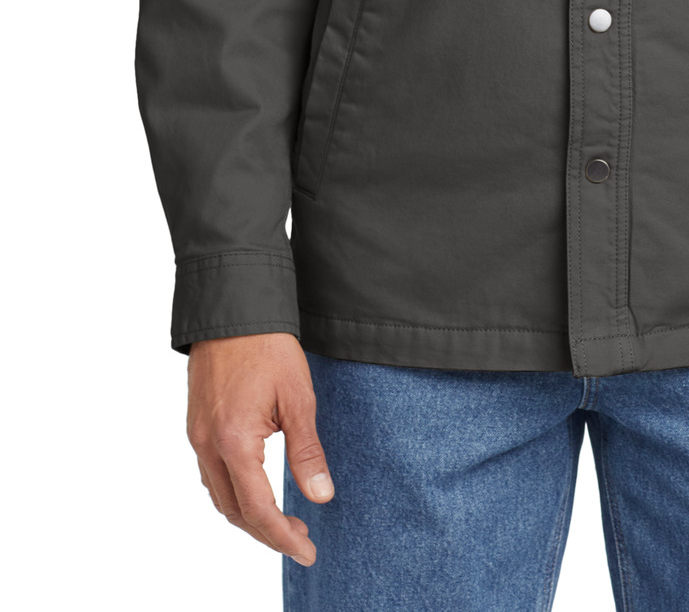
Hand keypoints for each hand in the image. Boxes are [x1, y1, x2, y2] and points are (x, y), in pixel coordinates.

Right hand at [187, 332, 332, 565]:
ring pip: (219, 496)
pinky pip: (210, 475)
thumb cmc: (268, 347)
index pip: (258, 509)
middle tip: (301, 539)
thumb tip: (321, 497)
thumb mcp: (298, 399)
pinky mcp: (196, 425)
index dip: (282, 537)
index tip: (307, 550)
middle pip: (234, 511)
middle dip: (267, 533)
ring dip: (249, 516)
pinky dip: (233, 493)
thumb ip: (307, 452)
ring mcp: (197, 436)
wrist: (234, 309)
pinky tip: (256, 490)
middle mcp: (208, 445)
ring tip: (284, 521)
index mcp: (234, 442)